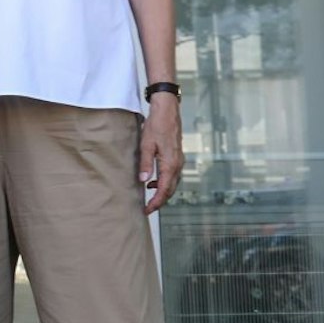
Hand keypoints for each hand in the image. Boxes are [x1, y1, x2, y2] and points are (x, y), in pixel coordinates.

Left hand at [140, 92, 183, 213]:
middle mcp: (178, 165)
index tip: (147, 210)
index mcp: (170, 164)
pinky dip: (165, 182)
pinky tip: (154, 181)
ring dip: (163, 192)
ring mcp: (179, 161)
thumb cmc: (156, 126)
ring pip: (173, 183)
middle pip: (171, 190)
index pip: (164, 190)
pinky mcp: (177, 156)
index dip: (156, 202)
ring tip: (149, 197)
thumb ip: (145, 164)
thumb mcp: (146, 145)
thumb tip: (144, 181)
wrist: (168, 112)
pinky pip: (173, 175)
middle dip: (160, 201)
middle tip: (148, 208)